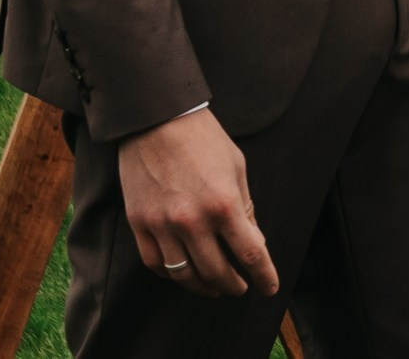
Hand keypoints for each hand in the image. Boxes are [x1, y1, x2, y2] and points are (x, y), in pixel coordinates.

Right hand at [117, 109, 281, 298]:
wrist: (156, 119)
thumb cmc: (202, 138)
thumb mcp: (236, 167)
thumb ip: (245, 208)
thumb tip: (254, 241)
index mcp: (224, 204)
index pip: (250, 253)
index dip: (263, 276)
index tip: (269, 287)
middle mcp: (193, 220)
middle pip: (217, 272)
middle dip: (233, 286)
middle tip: (240, 288)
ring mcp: (163, 224)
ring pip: (184, 275)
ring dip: (203, 287)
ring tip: (214, 288)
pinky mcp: (139, 223)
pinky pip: (155, 263)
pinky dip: (171, 274)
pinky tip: (183, 273)